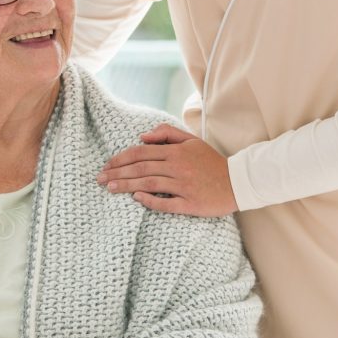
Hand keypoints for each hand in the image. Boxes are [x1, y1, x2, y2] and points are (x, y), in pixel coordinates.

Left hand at [97, 123, 237, 215]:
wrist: (238, 182)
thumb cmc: (211, 162)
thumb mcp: (191, 140)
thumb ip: (166, 133)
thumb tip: (141, 136)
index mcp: (176, 152)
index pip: (141, 152)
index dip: (121, 158)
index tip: (107, 165)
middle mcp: (178, 167)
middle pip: (140, 168)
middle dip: (117, 173)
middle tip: (99, 179)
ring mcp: (183, 186)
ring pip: (148, 184)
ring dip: (126, 186)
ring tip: (109, 188)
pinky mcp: (190, 204)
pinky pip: (166, 203)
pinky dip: (149, 201)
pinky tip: (136, 198)